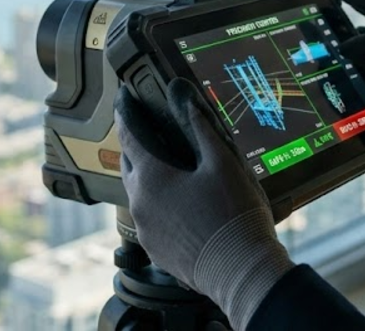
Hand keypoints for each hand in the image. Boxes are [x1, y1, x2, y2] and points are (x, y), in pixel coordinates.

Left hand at [114, 77, 294, 330]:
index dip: (127, 112)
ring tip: (166, 165)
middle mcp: (140, 204)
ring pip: (139, 194)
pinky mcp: (157, 251)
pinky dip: (158, 204)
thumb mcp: (222, 162)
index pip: (129, 135)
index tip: (124, 96)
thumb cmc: (234, 215)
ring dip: (147, 176)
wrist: (240, 272)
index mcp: (152, 178)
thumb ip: (200, 126)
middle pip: (129, 165)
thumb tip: (181, 93)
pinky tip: (179, 202)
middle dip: (134, 144)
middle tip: (143, 127)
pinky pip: (150, 219)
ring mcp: (146, 231)